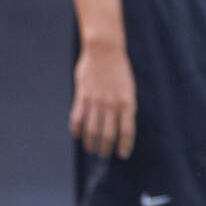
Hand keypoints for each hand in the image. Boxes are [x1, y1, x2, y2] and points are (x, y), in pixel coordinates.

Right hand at [69, 40, 136, 158]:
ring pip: (92, 130)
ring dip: (91, 143)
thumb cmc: (120, 69)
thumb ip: (125, 105)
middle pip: (108, 135)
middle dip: (106, 149)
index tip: (123, 155)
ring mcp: (96, 101)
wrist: (105, 50)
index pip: (127, 131)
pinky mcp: (82, 97)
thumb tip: (122, 122)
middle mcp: (112, 105)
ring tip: (91, 149)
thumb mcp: (129, 88)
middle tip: (105, 155)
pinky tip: (78, 135)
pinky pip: (77, 119)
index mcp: (128, 102)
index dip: (125, 145)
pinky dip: (76, 130)